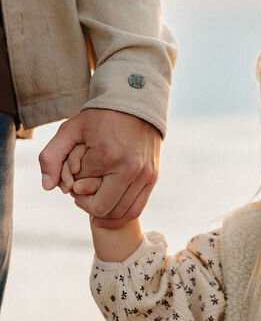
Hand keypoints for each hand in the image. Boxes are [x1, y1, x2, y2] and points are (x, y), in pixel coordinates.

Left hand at [39, 108, 160, 228]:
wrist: (137, 105)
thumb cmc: (100, 118)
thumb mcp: (69, 130)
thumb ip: (50, 157)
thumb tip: (47, 187)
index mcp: (108, 157)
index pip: (83, 191)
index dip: (73, 188)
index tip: (72, 178)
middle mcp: (130, 169)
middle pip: (103, 208)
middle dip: (87, 205)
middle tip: (80, 194)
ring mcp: (145, 175)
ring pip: (121, 212)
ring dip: (103, 213)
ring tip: (93, 201)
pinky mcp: (152, 177)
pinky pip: (137, 208)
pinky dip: (120, 214)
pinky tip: (108, 210)